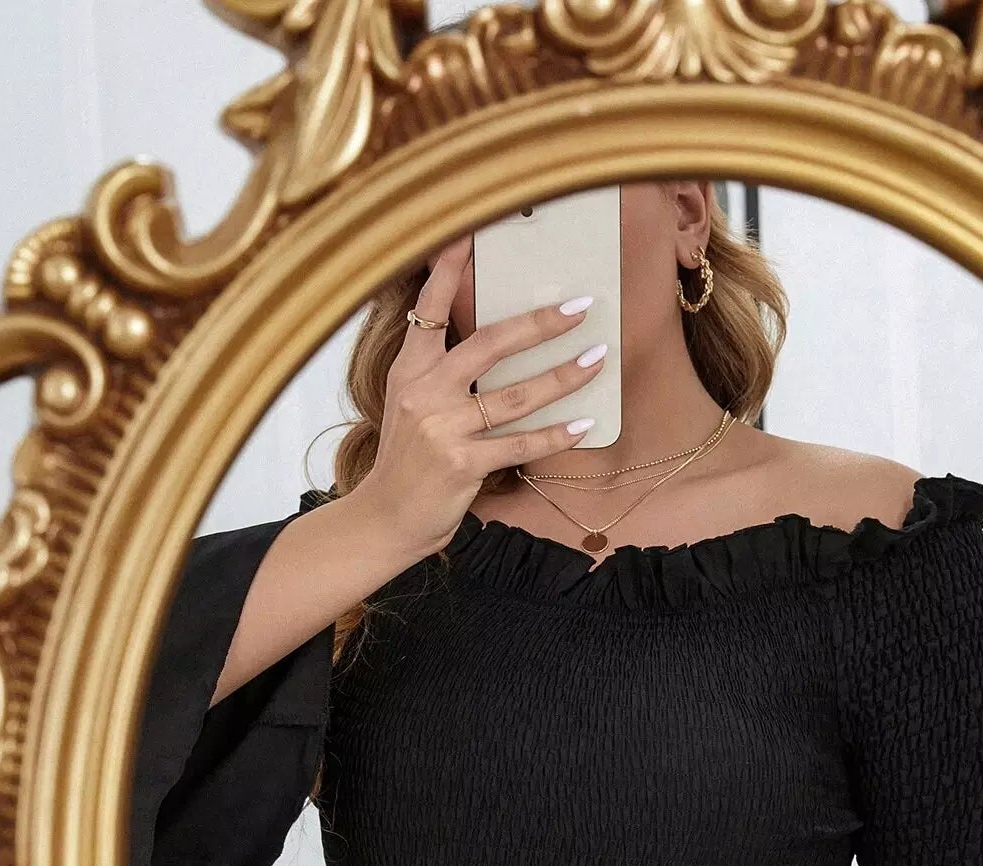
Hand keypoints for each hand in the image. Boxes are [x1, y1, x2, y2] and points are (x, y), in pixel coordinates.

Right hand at [345, 232, 607, 561]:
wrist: (385, 519)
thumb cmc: (408, 464)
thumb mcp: (411, 408)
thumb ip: (441, 375)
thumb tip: (495, 349)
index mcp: (410, 370)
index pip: (430, 308)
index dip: (449, 268)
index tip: (469, 230)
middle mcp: (424, 391)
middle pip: (490, 343)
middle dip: (540, 323)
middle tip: (580, 307)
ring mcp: (442, 428)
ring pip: (515, 395)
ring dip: (563, 376)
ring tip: (598, 360)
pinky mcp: (461, 464)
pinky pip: (520, 444)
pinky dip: (555, 435)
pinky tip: (582, 424)